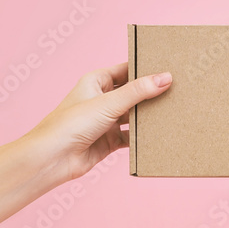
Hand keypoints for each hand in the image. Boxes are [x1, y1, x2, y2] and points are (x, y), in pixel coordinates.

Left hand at [23, 62, 171, 184]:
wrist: (52, 159)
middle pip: (132, 94)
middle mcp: (101, 100)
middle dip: (150, 94)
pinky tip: (157, 136)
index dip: (145, 69)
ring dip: (148, 117)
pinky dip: (142, 137)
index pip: (126, 70)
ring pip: (133, 116)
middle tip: (176, 91)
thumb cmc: (70, 125)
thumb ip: (138, 92)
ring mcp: (105, 121)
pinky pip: (131, 137)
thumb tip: (165, 78)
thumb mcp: (109, 103)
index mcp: (96, 82)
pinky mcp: (109, 141)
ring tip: (171, 112)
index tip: (168, 68)